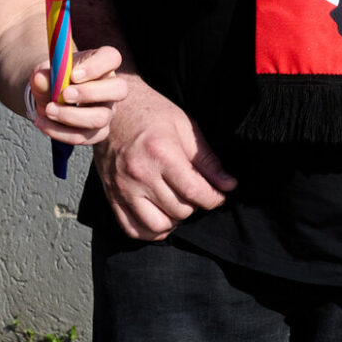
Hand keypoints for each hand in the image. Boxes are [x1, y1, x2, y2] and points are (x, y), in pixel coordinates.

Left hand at [24, 44, 128, 150]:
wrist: (49, 96)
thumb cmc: (53, 78)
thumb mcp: (45, 72)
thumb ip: (43, 75)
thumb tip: (40, 79)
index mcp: (101, 63)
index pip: (111, 58)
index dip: (96, 66)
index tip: (73, 75)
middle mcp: (111, 87)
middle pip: (119, 89)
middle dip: (90, 93)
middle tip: (64, 95)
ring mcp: (107, 111)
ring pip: (100, 118)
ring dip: (70, 116)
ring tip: (48, 110)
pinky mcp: (98, 131)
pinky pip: (84, 136)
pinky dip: (60, 132)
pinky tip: (43, 122)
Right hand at [92, 76, 237, 239]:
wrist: (111, 110)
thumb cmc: (151, 113)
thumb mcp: (185, 127)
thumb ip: (208, 160)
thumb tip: (229, 185)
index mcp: (161, 153)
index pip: (194, 191)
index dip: (214, 199)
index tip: (219, 195)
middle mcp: (140, 174)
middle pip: (179, 210)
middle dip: (195, 206)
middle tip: (197, 193)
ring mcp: (123, 187)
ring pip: (158, 225)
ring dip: (174, 220)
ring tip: (179, 204)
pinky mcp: (111, 196)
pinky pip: (132, 228)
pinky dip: (151, 231)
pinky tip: (161, 217)